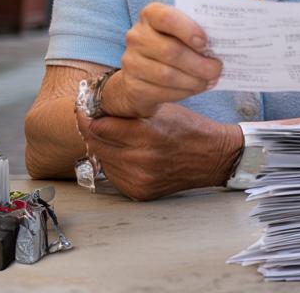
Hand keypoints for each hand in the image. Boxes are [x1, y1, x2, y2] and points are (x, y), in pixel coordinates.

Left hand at [77, 102, 242, 200]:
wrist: (214, 158)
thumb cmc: (191, 129)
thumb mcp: (163, 110)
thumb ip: (132, 111)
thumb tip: (101, 108)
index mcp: (148, 134)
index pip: (99, 127)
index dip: (88, 116)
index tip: (84, 110)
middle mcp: (141, 159)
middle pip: (96, 144)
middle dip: (92, 131)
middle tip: (92, 121)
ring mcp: (140, 178)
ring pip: (103, 160)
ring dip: (104, 148)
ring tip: (115, 137)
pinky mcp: (140, 192)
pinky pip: (114, 175)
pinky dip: (115, 163)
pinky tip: (127, 154)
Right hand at [106, 3, 220, 118]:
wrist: (140, 74)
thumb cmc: (170, 46)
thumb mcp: (180, 33)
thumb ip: (196, 34)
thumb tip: (224, 46)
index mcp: (151, 15)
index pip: (166, 17)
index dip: (188, 30)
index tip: (206, 43)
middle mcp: (137, 36)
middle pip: (170, 51)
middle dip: (199, 63)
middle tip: (217, 68)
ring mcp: (131, 61)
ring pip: (167, 75)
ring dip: (194, 80)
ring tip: (210, 80)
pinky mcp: (133, 85)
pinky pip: (162, 92)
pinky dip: (184, 92)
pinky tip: (196, 88)